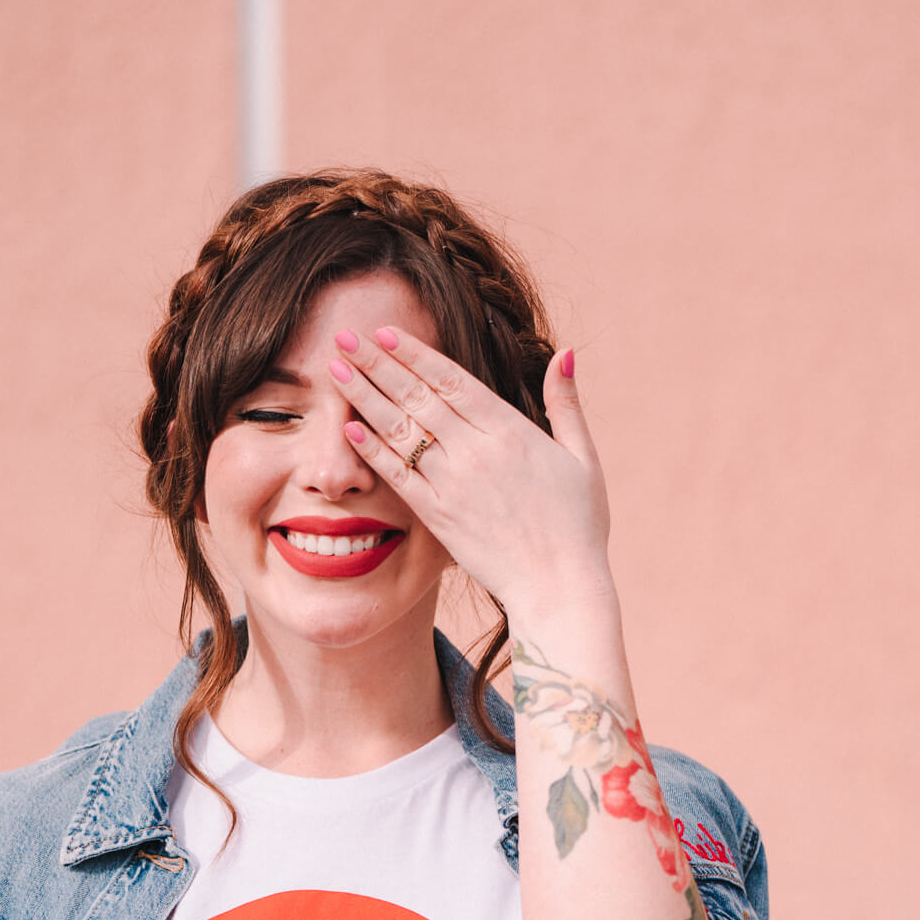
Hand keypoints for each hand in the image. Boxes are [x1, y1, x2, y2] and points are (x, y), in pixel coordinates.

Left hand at [327, 325, 613, 623]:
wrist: (559, 587)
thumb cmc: (577, 526)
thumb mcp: (582, 458)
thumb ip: (567, 404)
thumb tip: (562, 353)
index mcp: (510, 430)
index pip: (450, 378)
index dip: (413, 352)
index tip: (384, 331)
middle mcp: (476, 451)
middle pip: (416, 396)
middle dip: (377, 363)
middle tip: (344, 336)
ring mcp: (454, 484)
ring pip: (400, 430)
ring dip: (365, 397)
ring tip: (336, 371)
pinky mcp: (439, 517)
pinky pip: (399, 476)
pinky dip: (373, 450)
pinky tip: (349, 427)